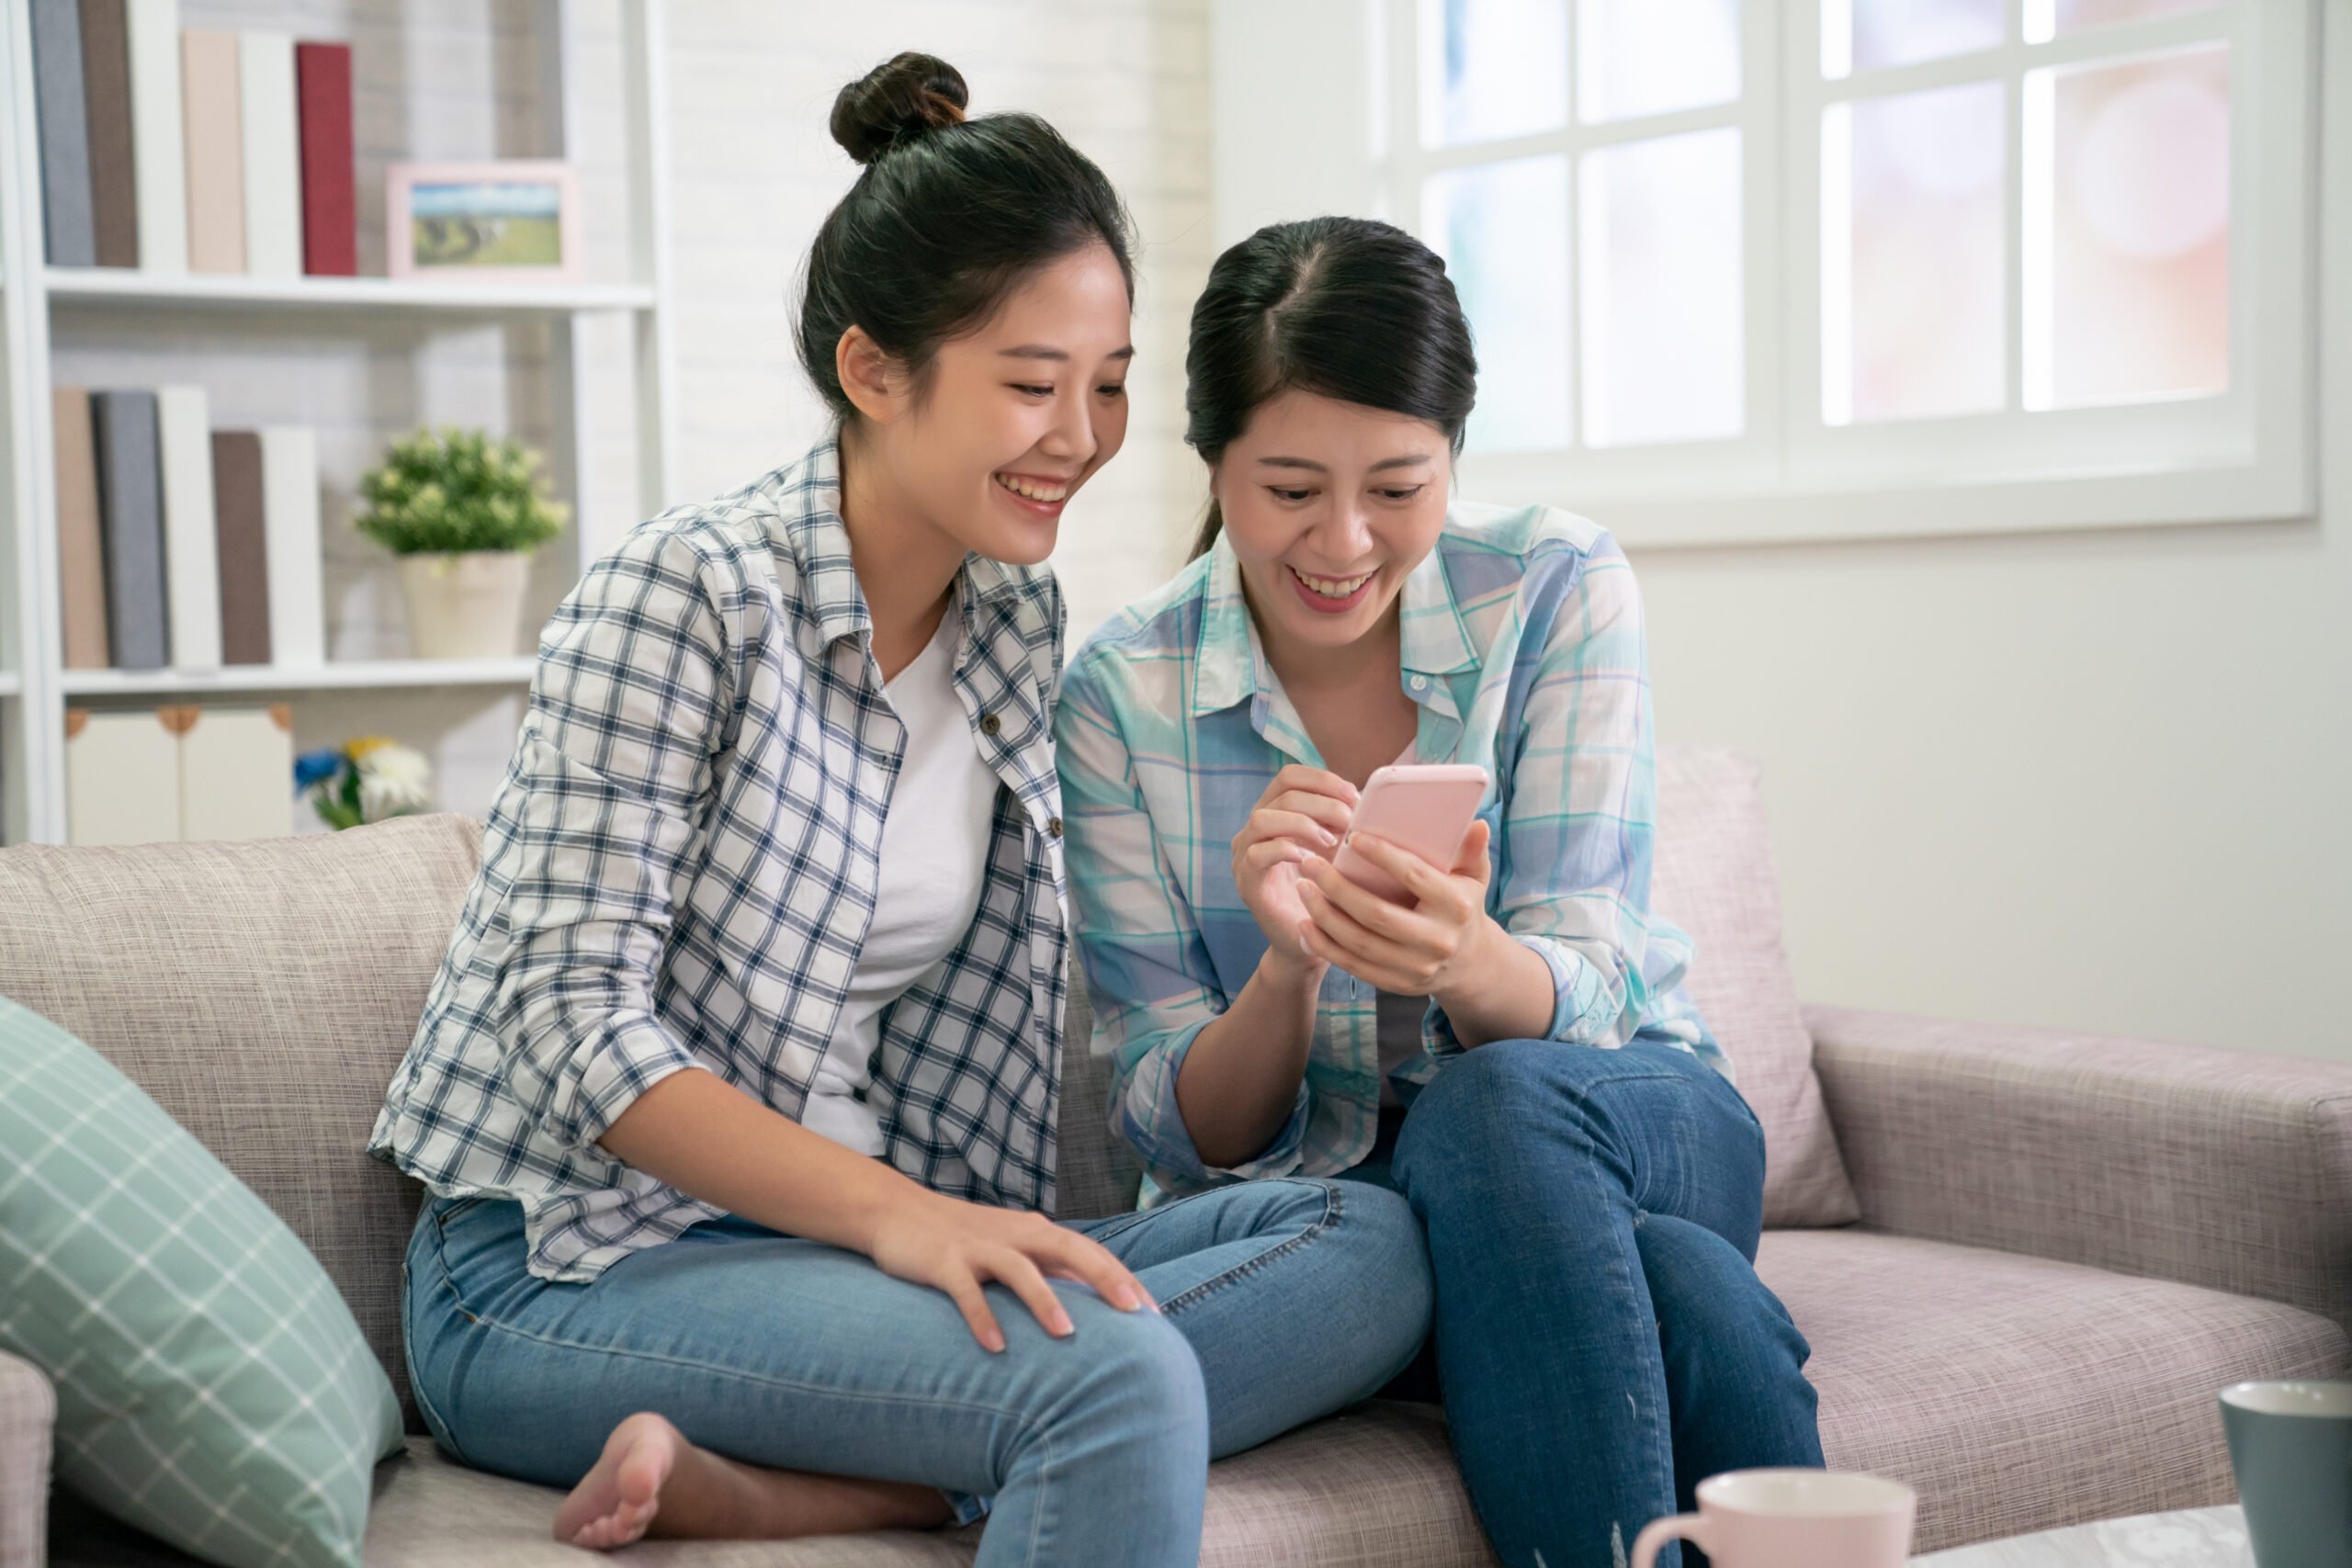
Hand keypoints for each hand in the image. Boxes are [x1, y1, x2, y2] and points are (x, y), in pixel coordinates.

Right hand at [866, 1190, 1156, 1353]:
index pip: (1091, 1253)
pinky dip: (982, 1317)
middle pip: (1070, 1250)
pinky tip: (995, 1347)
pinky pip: (966, 1291)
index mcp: (1036, 1233)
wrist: (896, 1211)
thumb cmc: (963, 1239)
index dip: (1123, 1280)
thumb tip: (1091, 1301)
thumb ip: (1048, 1269)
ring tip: (1066, 1334)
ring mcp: (979, 1248)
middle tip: (1136, 1315)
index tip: (1156, 1314)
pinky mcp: (944, 1262)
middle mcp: (1015, 1236)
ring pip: (1019, 1270)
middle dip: (1105, 1279)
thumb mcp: (1012, 1249)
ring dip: (1044, 1301)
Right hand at [1230, 764, 1358, 969]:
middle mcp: (1255, 830)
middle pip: (1281, 794)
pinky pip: (1258, 854)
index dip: (1322, 779)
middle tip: (1349, 821)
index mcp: (1276, 814)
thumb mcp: (1341, 848)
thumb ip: (1345, 821)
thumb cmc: (1331, 891)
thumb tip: (1369, 796)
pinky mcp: (1247, 882)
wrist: (1316, 942)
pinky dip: (1286, 850)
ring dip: (1302, 823)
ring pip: (1262, 818)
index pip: (1289, 777)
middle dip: (1321, 802)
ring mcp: (1245, 855)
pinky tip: (1311, 861)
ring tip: (1331, 841)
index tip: (1354, 796)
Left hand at [1297, 819, 1496, 996]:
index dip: (1382, 856)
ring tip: (1302, 888)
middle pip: (1377, 914)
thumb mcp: (1474, 878)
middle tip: (1310, 863)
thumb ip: (1471, 851)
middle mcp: (1437, 940)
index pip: (1415, 876)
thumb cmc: (1462, 906)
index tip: (1352, 837)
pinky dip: (1325, 946)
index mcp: (1457, 906)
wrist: (1469, 964)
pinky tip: (1305, 924)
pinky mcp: (1397, 984)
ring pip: (1359, 942)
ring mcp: (1416, 967)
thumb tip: (1476, 823)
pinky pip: (1353, 966)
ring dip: (1324, 915)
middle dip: (1337, 888)